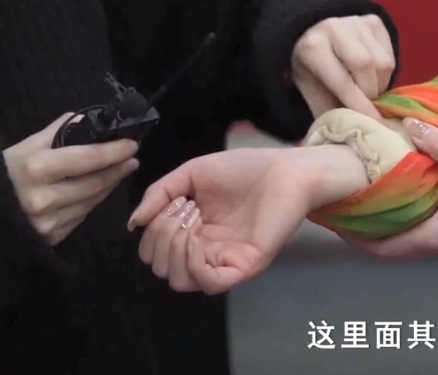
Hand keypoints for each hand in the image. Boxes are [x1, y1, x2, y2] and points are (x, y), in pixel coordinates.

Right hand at [3, 113, 138, 244]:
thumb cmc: (6, 173)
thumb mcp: (25, 147)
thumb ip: (57, 132)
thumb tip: (85, 120)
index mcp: (37, 168)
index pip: (89, 158)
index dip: (115, 151)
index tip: (131, 145)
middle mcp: (44, 198)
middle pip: (96, 182)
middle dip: (118, 168)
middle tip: (132, 158)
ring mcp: (48, 220)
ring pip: (93, 200)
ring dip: (110, 185)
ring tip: (120, 171)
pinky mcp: (51, 237)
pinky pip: (82, 215)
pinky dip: (93, 201)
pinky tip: (98, 190)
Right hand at [129, 145, 368, 293]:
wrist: (287, 170)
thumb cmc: (246, 170)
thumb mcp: (192, 174)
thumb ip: (159, 194)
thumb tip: (133, 223)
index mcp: (194, 232)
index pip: (155, 253)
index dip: (153, 232)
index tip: (175, 202)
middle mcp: (207, 251)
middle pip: (162, 269)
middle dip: (160, 237)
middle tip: (185, 208)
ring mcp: (225, 260)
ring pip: (179, 281)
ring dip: (173, 249)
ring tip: (192, 218)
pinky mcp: (245, 265)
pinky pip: (210, 284)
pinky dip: (194, 265)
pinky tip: (198, 240)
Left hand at [292, 14, 394, 119]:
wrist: (311, 28)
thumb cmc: (310, 65)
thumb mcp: (308, 87)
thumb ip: (326, 109)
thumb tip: (348, 132)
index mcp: (313, 48)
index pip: (342, 82)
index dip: (360, 105)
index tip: (375, 124)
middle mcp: (334, 28)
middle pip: (366, 67)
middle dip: (371, 92)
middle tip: (367, 104)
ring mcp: (357, 21)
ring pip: (383, 61)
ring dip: (380, 82)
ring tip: (367, 87)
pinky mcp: (374, 20)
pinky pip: (390, 53)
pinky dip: (385, 70)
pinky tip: (372, 72)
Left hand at [341, 119, 437, 259]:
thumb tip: (409, 122)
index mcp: (430, 237)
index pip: (380, 248)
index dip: (353, 237)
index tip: (334, 219)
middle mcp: (433, 245)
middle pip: (387, 243)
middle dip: (366, 226)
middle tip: (348, 200)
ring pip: (404, 235)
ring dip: (387, 220)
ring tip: (371, 194)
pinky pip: (420, 227)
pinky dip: (405, 214)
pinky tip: (405, 194)